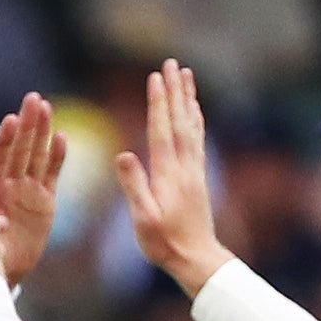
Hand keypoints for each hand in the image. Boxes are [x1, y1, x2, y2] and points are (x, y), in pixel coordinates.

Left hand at [0, 92, 67, 286]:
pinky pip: (51, 174)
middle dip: (23, 123)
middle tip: (31, 98)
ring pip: (34, 154)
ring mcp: (26, 192)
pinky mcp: (44, 205)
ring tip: (44, 106)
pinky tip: (61, 136)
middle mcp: (4, 184)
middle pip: (15, 147)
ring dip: (39, 131)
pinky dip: (56, 156)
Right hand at [113, 60, 232, 297]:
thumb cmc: (164, 242)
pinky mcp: (198, 176)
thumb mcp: (143, 219)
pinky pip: (198, 138)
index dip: (158, 103)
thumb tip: (123, 154)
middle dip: (175, 91)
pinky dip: (196, 118)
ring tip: (186, 75)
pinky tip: (194, 109)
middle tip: (172, 63)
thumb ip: (134, 186)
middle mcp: (185, 166)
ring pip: (192, 126)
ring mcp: (194, 170)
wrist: (196, 258)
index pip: (162, 131)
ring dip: (187, 99)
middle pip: (180, 121)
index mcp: (168, 175)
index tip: (155, 77)